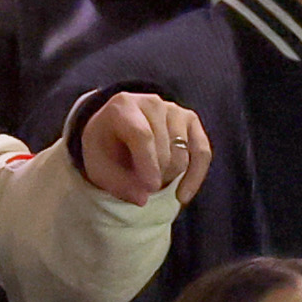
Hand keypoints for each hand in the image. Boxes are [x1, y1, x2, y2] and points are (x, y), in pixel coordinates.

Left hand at [74, 91, 210, 206]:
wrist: (115, 131)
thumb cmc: (106, 149)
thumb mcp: (99, 167)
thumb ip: (117, 183)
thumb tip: (143, 198)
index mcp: (123, 106)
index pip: (143, 135)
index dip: (148, 164)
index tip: (150, 188)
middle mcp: (152, 103)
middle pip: (165, 149)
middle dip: (156, 176)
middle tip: (142, 186)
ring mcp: (175, 110)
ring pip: (182, 155)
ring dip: (169, 177)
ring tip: (153, 178)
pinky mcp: (191, 121)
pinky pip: (202, 153)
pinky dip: (195, 177)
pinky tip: (182, 195)